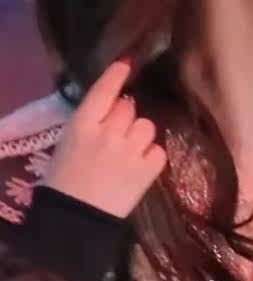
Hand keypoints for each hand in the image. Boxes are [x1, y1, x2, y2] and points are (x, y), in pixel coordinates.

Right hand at [42, 60, 166, 218]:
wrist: (77, 217)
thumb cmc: (66, 181)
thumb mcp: (69, 143)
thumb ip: (92, 123)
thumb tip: (116, 108)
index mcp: (81, 124)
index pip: (103, 92)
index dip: (116, 76)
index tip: (126, 63)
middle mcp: (108, 132)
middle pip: (129, 108)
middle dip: (126, 118)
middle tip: (117, 137)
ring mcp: (130, 150)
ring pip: (147, 126)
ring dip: (141, 136)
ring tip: (128, 154)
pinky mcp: (148, 169)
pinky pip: (159, 150)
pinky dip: (152, 157)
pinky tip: (139, 168)